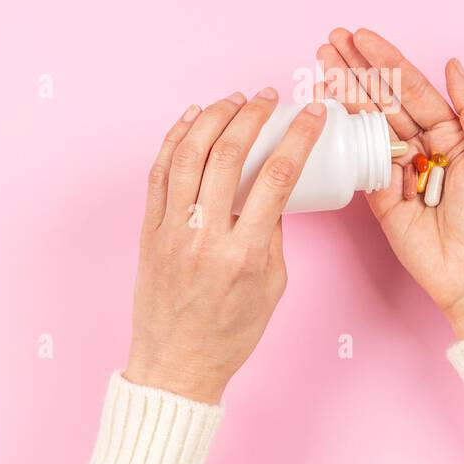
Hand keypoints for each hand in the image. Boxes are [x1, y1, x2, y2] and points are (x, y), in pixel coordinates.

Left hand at [125, 90, 326, 403]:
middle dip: (252, 116)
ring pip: (188, 155)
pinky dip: (175, 139)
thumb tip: (274, 190)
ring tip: (233, 100)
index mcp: (244, 254)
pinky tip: (192, 118)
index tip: (314, 113)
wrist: (175, 366)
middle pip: (228, 156)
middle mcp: (204, 237)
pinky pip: (159, 173)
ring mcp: (171, 231)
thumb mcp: (273, 287)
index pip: (277, 178)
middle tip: (268, 97)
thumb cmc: (229, 334)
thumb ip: (273, 234)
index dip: (299, 136)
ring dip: (212, 118)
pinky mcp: (149, 231)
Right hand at [317, 29, 463, 338]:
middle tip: (330, 40)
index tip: (361, 36)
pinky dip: (342, 130)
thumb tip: (452, 64)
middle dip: (357, 68)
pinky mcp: (377, 194)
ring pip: (367, 121)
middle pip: (384, 98)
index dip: (387, 60)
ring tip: (321, 61)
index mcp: (452, 133)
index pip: (413, 88)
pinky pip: (358, 157)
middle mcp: (422, 146)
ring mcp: (397, 168)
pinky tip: (326, 104)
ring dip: (344, 90)